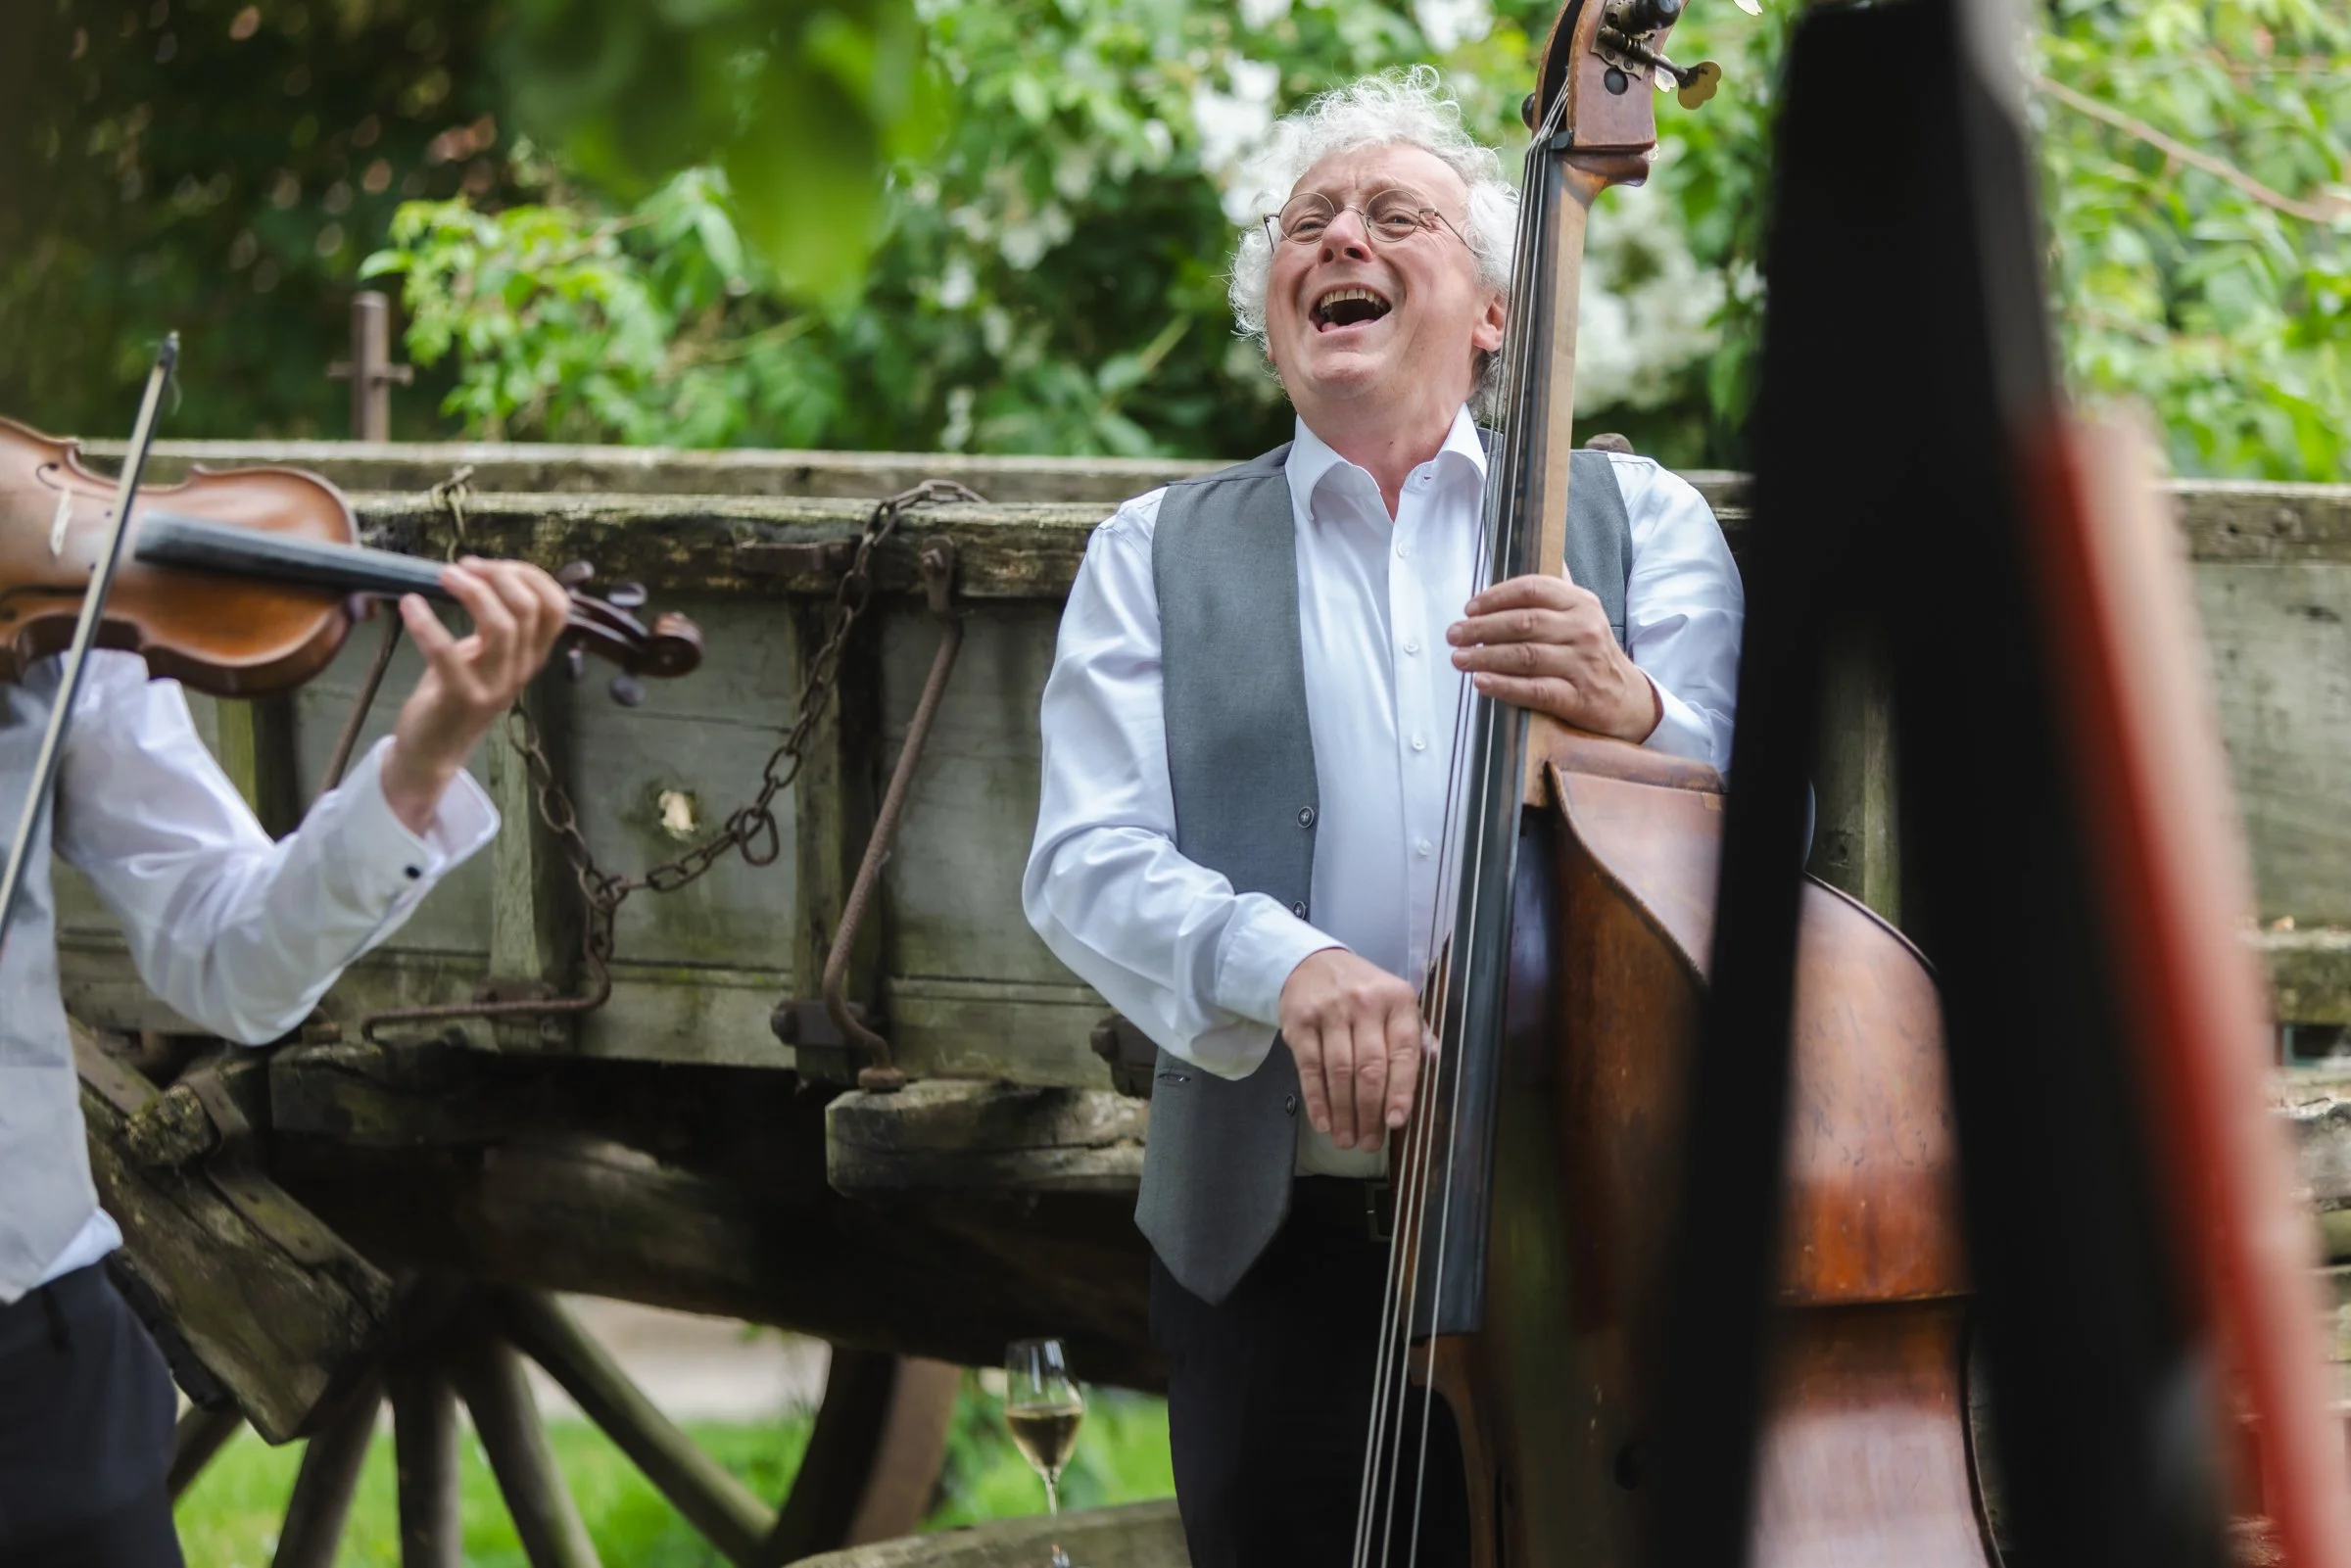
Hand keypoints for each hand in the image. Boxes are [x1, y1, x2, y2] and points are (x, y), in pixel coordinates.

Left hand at [379, 558, 570, 834]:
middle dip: (498, 575)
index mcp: (532, 656)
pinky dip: (427, 623)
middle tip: (463, 567)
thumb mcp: (486, 656)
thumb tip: (484, 573)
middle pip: (529, 609)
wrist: (433, 750)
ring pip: (501, 626)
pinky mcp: (460, 697)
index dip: (529, 576)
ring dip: (472, 592)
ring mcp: (494, 685)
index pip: (557, 608)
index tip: (492, 565)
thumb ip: (496, 624)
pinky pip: (447, 653)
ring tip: (444, 576)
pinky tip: (410, 604)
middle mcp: (521, 669)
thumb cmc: (455, 692)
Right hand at [1278, 948, 1426, 1151]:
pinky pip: (1310, 1068)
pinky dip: (1317, 1100)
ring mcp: (1330, 1011)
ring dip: (1343, 1112)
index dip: (1401, 1091)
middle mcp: (1365, 1003)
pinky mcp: (1301, 1021)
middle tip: (1369, 1143)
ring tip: (1346, 1140)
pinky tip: (1323, 1122)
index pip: (1404, 1052)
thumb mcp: (1394, 1002)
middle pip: (1370, 1068)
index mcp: (1397, 1001)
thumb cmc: (1362, 991)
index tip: (1396, 1122)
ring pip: (1340, 1072)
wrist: (1311, 963)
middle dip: (1369, 1112)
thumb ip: (1415, 1034)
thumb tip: (1435, 1065)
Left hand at [1448, 572, 1659, 741]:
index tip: (1470, 609)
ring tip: (1459, 659)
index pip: (1533, 589)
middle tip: (1453, 635)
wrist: (1627, 698)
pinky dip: (1504, 686)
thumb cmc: (1592, 653)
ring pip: (1526, 655)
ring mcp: (1582, 663)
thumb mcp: (1583, 615)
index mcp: (1581, 603)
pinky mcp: (1578, 697)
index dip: (1496, 597)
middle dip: (1481, 628)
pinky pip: (1535, 690)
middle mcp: (1584, 629)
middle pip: (1523, 623)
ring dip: (1486, 657)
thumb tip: (1540, 550)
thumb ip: (1556, 591)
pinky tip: (1481, 683)